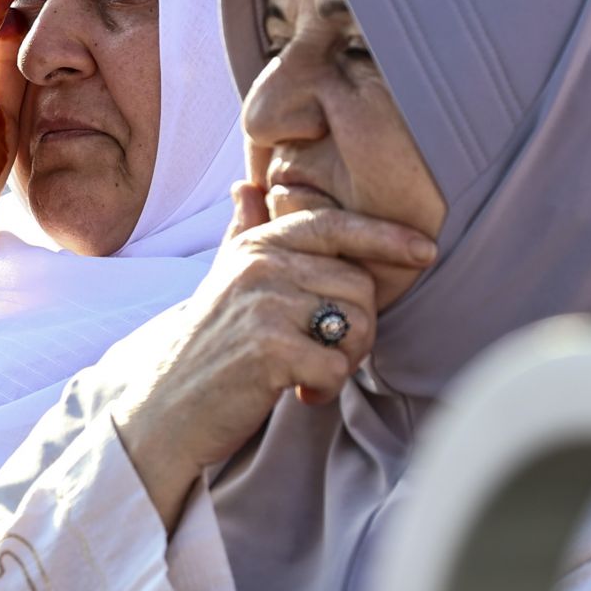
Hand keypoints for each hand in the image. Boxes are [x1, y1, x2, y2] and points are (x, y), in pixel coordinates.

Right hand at [111, 183, 437, 530]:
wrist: (166, 404)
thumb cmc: (207, 343)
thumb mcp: (222, 278)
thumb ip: (243, 231)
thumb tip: (247, 186)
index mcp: (257, 245)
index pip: (335, 225)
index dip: (385, 236)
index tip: (425, 250)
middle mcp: (261, 265)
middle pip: (359, 286)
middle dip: (358, 329)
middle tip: (326, 354)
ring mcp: (264, 305)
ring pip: (354, 326)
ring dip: (345, 361)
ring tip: (311, 372)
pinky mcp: (269, 349)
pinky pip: (337, 365)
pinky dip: (327, 387)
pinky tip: (299, 391)